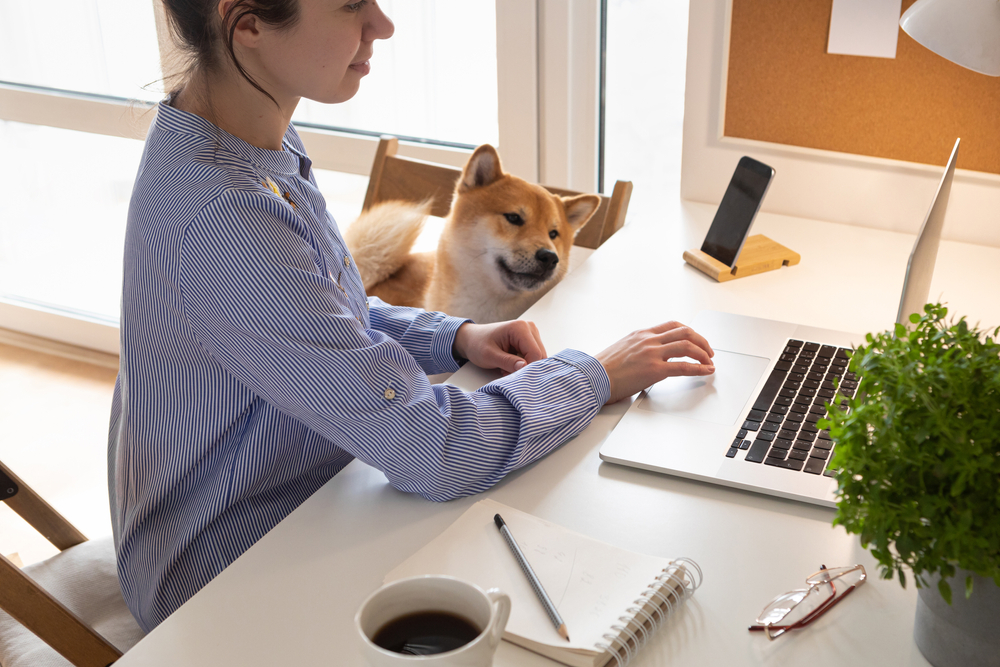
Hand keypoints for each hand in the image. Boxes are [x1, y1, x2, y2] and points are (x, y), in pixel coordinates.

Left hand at [453, 321, 547, 373]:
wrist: (472, 339)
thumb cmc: (477, 344)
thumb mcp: (489, 356)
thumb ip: (507, 362)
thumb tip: (524, 367)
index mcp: (520, 328)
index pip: (535, 353)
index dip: (528, 368)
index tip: (513, 376)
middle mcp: (529, 327)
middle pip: (540, 355)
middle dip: (526, 368)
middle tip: (506, 372)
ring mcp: (531, 333)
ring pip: (538, 357)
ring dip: (524, 367)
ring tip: (506, 368)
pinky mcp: (530, 339)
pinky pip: (534, 356)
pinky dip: (523, 364)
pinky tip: (510, 364)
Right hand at [597, 321, 714, 403]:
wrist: (592, 378)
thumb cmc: (603, 369)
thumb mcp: (622, 349)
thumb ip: (638, 349)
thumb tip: (648, 358)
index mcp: (641, 334)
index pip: (672, 325)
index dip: (689, 331)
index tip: (696, 340)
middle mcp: (648, 340)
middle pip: (685, 332)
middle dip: (702, 341)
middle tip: (708, 351)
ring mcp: (652, 354)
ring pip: (687, 345)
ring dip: (704, 353)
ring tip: (709, 361)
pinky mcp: (654, 370)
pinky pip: (683, 366)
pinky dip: (699, 368)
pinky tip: (706, 371)